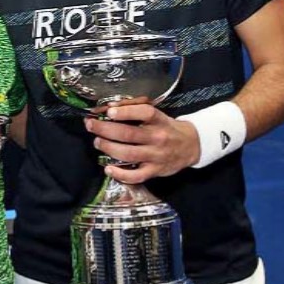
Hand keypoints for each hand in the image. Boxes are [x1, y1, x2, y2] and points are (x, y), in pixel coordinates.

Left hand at [84, 103, 200, 184]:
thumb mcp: (157, 115)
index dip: (126, 112)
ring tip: (98, 142)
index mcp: (159, 120)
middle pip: (129, 134)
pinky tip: (108, 169)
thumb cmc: (167, 127)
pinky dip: (120, 174)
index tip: (109, 111)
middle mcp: (158, 137)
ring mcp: (156, 156)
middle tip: (91, 126)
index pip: (144, 113)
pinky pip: (136, 176)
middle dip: (105, 130)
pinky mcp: (155, 171)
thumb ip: (136, 110)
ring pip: (129, 154)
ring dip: (108, 148)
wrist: (191, 145)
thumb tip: (111, 107)